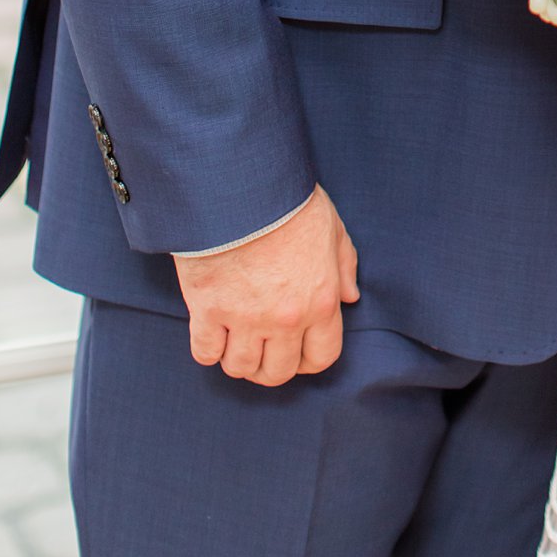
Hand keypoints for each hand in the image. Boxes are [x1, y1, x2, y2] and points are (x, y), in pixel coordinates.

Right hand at [174, 185, 359, 386]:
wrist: (240, 184)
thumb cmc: (289, 201)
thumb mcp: (331, 226)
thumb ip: (344, 265)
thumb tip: (350, 298)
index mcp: (320, 301)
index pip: (321, 357)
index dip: (309, 360)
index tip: (297, 351)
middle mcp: (285, 318)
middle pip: (278, 371)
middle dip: (272, 366)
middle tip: (263, 348)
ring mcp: (245, 317)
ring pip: (241, 367)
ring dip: (239, 359)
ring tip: (237, 340)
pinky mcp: (207, 310)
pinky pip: (205, 353)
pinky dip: (208, 349)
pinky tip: (212, 331)